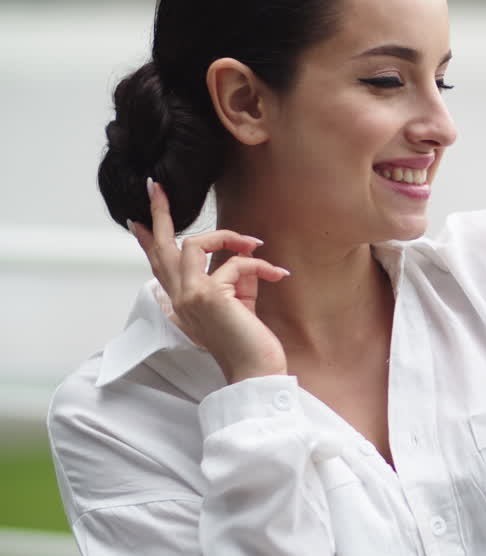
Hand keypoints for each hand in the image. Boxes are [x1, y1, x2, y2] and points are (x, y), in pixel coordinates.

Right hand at [129, 178, 290, 383]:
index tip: (136, 221)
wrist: (256, 369)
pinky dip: (259, 265)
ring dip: (228, 237)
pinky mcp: (207, 295)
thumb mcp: (240, 300)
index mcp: (182, 301)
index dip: (148, 242)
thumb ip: (233, 275)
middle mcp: (179, 298)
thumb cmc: (250, 337)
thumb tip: (242, 252)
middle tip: (156, 187)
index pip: (160, 266)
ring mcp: (189, 296)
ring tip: (255, 244)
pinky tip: (278, 275)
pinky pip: (234, 263)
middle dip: (160, 214)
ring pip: (194, 244)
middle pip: (162, 248)